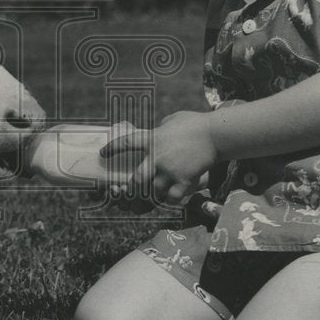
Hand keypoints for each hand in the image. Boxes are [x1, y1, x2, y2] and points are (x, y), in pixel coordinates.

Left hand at [100, 111, 218, 204]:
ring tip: (160, 191)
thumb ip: (161, 128)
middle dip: (133, 187)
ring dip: (155, 193)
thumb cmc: (195, 123)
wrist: (216, 134)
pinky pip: (172, 198)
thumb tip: (158, 131)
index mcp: (152, 139)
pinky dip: (172, 199)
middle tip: (135, 188)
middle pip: (137, 180)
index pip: (125, 143)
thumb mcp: (172, 120)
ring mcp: (170, 171)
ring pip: (154, 191)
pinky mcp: (184, 180)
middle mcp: (157, 157)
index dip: (112, 149)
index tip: (103, 153)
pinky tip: (174, 196)